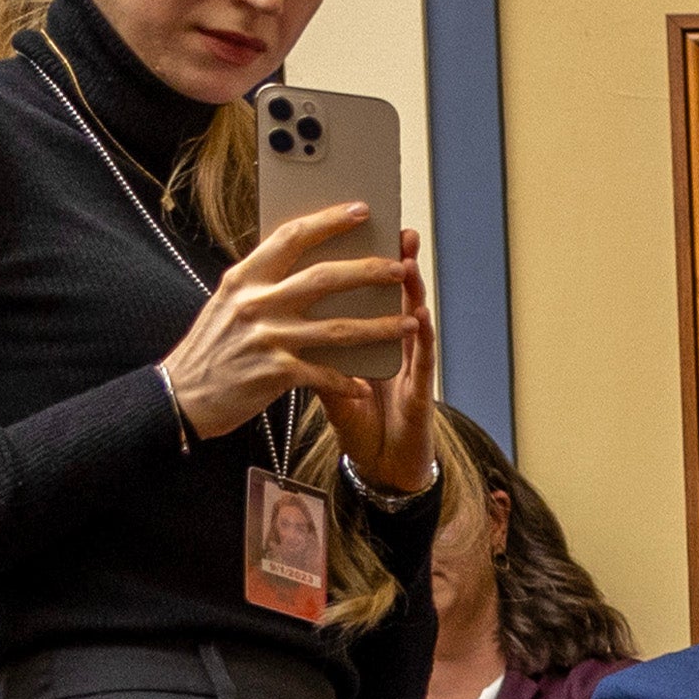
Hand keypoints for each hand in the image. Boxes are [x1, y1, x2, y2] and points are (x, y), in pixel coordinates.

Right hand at [157, 203, 407, 445]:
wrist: (182, 395)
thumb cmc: (212, 347)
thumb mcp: (229, 302)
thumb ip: (263, 283)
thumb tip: (303, 261)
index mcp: (244, 278)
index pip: (291, 237)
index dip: (329, 221)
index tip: (361, 210)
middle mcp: (256, 302)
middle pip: (324, 278)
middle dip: (368, 271)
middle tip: (400, 267)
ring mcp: (267, 337)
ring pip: (337, 329)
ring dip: (379, 327)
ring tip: (411, 324)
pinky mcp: (275, 373)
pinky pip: (325, 374)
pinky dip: (348, 380)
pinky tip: (366, 382)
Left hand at [328, 233, 438, 499]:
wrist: (382, 470)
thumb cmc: (360, 427)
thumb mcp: (325, 384)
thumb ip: (307, 347)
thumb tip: (276, 312)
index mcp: (367, 342)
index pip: (365, 296)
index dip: (360, 263)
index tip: (353, 230)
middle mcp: (393, 349)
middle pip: (393, 298)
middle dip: (392, 262)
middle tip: (395, 229)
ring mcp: (410, 370)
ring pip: (413, 321)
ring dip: (413, 289)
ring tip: (408, 259)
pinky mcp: (420, 397)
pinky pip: (421, 363)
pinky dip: (423, 338)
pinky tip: (421, 315)